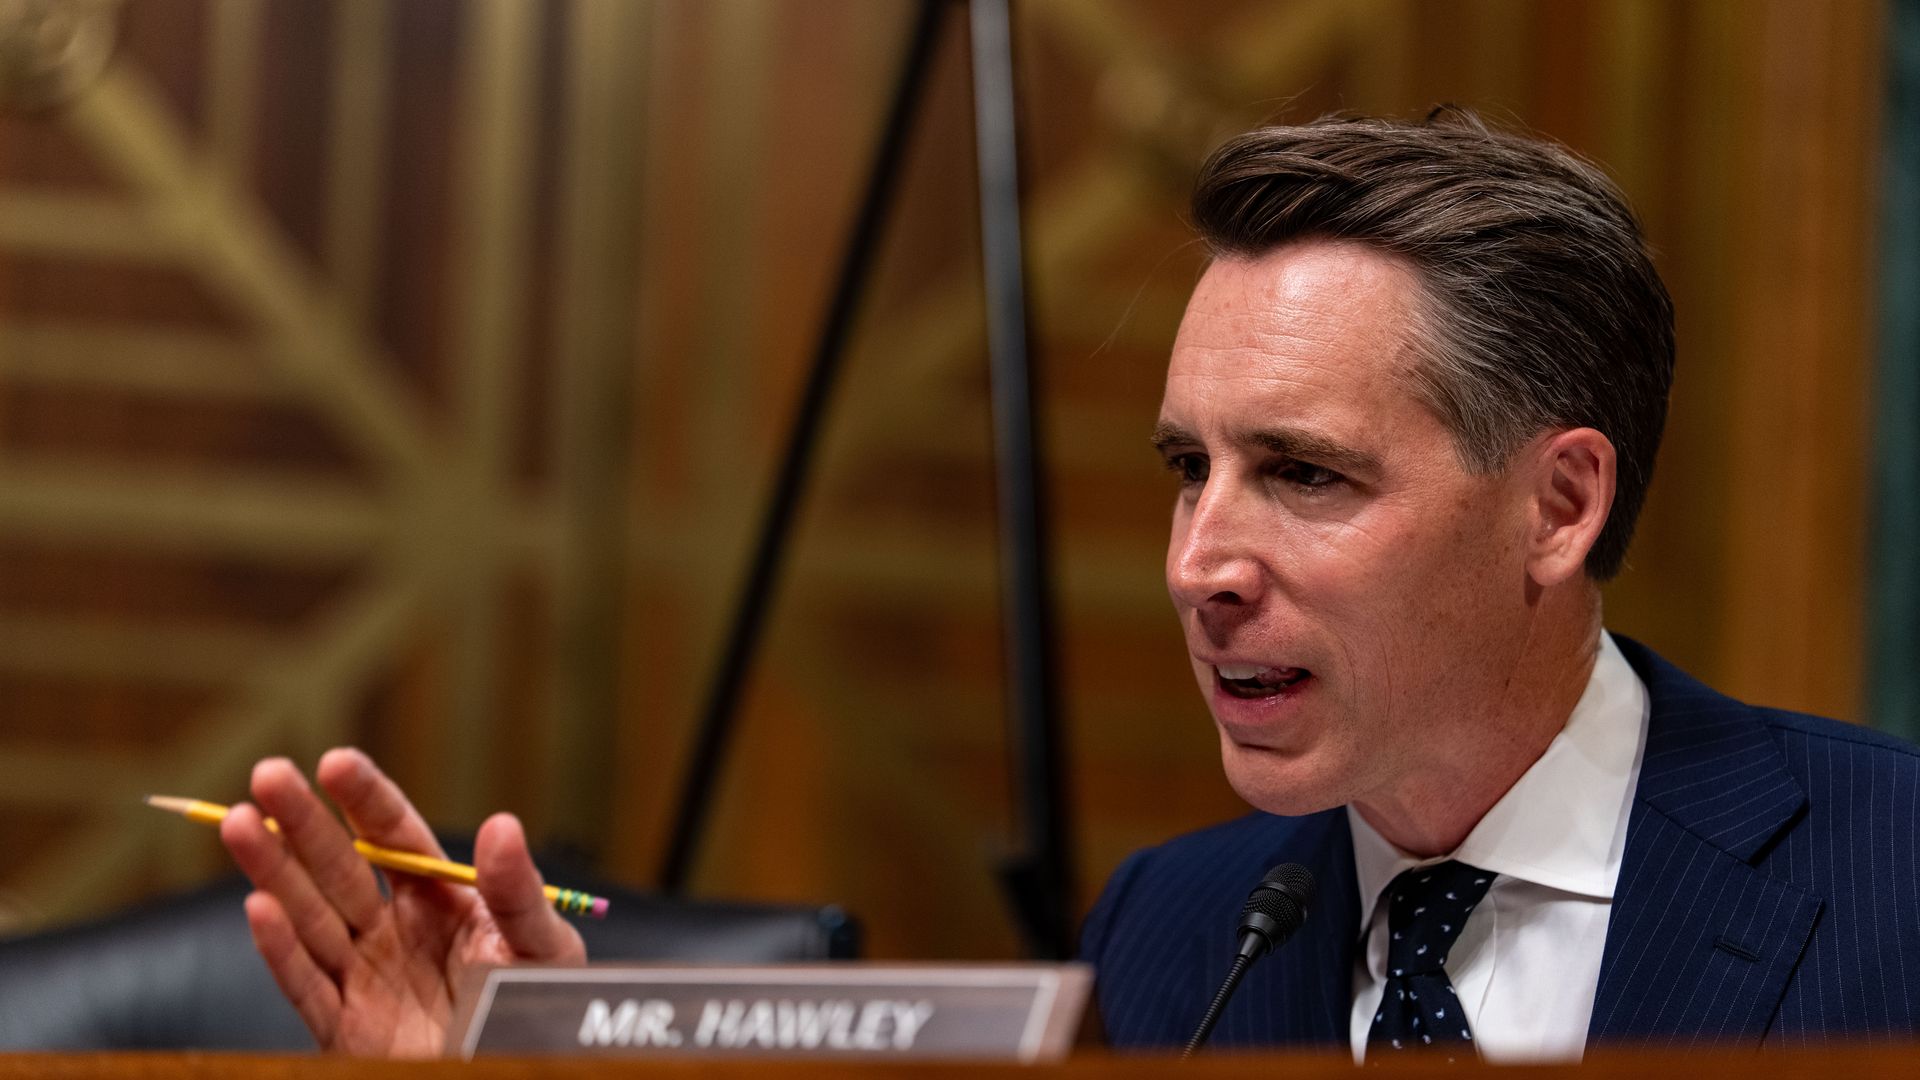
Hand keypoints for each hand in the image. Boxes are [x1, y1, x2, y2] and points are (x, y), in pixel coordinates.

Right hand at [219, 748, 586, 1055]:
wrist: (516, 1070)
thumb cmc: (536, 1010)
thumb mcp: (540, 945)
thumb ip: (516, 891)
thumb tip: (502, 824)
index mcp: (440, 898)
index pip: (394, 836)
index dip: (363, 799)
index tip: (334, 762)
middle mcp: (394, 930)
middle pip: (340, 867)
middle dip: (303, 822)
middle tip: (267, 773)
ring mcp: (366, 978)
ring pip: (310, 917)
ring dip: (274, 871)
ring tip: (240, 823)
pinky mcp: (347, 1030)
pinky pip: (308, 986)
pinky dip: (281, 949)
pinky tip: (258, 906)